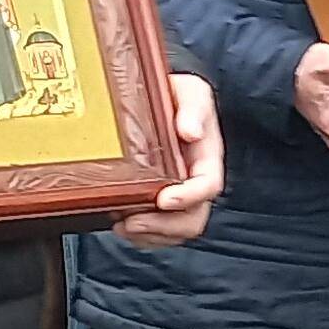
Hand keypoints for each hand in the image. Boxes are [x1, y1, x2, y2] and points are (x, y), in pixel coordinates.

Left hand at [115, 74, 224, 248]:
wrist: (160, 101)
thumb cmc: (178, 97)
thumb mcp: (190, 92)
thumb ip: (193, 108)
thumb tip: (190, 131)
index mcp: (207, 158)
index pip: (208, 185)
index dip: (189, 197)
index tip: (164, 199)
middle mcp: (196, 183)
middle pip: (192, 219)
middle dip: (164, 227)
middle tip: (133, 221)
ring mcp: (179, 197)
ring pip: (174, 232)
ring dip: (149, 235)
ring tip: (122, 225)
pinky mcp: (160, 205)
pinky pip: (157, 233)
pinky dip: (140, 235)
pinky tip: (119, 223)